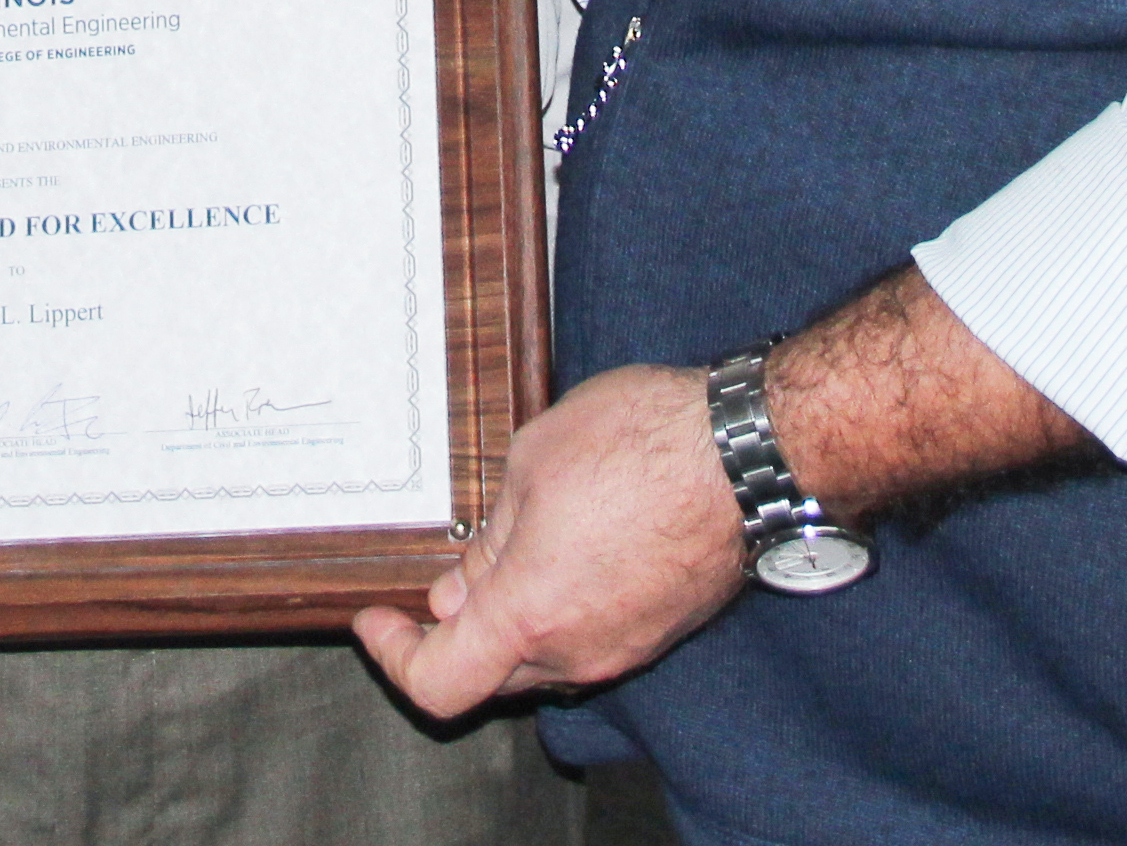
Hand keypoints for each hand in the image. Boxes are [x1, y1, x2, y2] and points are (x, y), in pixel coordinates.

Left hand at [350, 364, 742, 717]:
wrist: (749, 453)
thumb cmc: (643, 444)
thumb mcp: (531, 463)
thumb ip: (489, 537)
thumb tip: (463, 585)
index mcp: (530, 614)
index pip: (438, 682)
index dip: (393, 657)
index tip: (377, 619)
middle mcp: (578, 650)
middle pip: (489, 676)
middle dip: (453, 635)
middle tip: (437, 582)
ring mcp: (626, 646)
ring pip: (544, 658)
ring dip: (512, 620)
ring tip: (507, 548)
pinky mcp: (661, 630)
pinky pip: (591, 638)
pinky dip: (561, 610)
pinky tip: (565, 549)